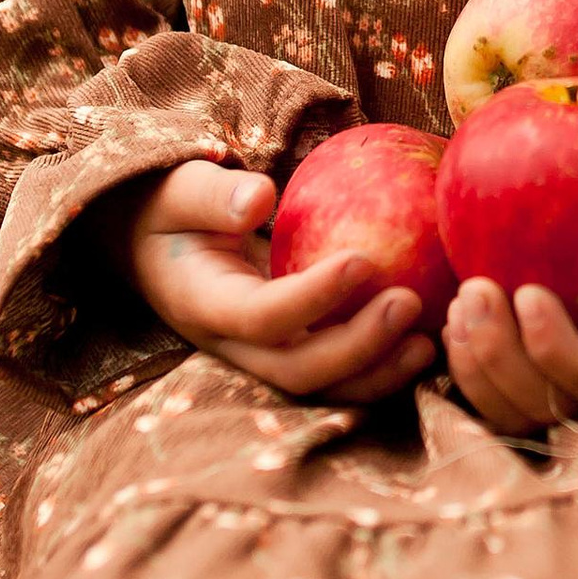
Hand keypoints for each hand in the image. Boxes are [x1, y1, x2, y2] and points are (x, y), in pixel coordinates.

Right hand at [98, 162, 438, 401]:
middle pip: (298, 371)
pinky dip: (379, 366)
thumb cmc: (169, 208)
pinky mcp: (286, 353)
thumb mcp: (178, 190)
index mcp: (202, 305)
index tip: (366, 259)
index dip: (314, 298)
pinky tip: (426, 339)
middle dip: (358, 347)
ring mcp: (260, 357)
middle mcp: (232, 345)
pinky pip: (335, 372)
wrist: (149, 246)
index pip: (261, 317)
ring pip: (321, 387)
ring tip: (428, 341)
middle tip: (411, 303)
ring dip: (377, 372)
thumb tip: (259, 194)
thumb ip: (212, 194)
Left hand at [443, 203, 577, 433]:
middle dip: (500, 356)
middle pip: (545, 405)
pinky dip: (468, 367)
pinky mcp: (553, 378)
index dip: (555, 349)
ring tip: (459, 301)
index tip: (527, 291)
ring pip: (514, 412)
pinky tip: (452, 321)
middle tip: (474, 288)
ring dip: (476, 365)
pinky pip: (499, 396)